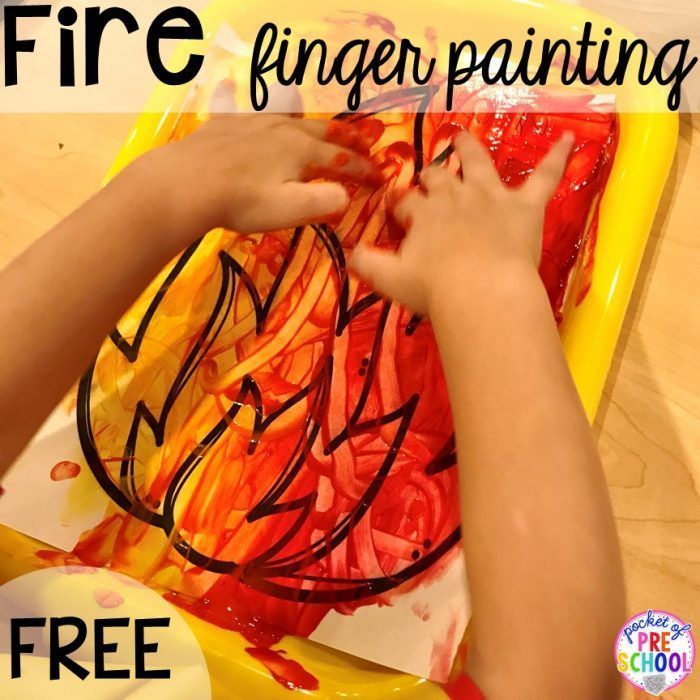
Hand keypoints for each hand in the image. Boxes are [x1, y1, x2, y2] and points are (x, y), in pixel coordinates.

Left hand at [121, 113, 382, 243]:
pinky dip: (266, 112)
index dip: (364, 171)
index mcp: (302, 151)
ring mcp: (253, 122)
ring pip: (292, 117)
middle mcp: (283, 129)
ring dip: (313, 123)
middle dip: (348, 139)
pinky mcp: (227, 124)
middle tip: (365, 143)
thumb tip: (346, 196)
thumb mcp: (290, 209)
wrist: (187, 183)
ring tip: (321, 126)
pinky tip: (259, 111)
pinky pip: (253, 111)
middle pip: (323, 132)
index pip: (343, 160)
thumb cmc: (242, 202)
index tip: (380, 179)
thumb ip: (324, 202)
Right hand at [349, 131, 573, 315]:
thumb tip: (347, 252)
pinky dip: (558, 157)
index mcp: (423, 214)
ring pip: (479, 162)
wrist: (480, 291)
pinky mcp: (525, 206)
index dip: (399, 204)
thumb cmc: (434, 289)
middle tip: (429, 175)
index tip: (395, 208)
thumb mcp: (389, 279)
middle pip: (439, 178)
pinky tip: (571, 138)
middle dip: (431, 175)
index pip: (406, 202)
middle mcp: (454, 197)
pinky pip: (545, 176)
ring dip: (470, 149)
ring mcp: (491, 197)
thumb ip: (367, 263)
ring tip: (463, 137)